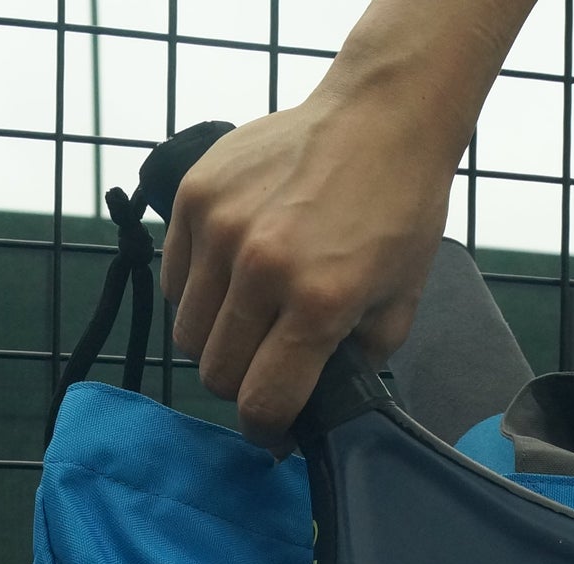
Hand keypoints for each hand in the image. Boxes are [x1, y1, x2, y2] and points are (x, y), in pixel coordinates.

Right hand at [161, 93, 450, 453]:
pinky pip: (175, 278)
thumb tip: (316, 406)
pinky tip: (234, 281)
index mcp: (317, 303)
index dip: (266, 431)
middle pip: (216, 373)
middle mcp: (261, 267)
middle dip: (241, 387)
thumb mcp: (399, 307)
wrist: (380, 120)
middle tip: (267, 372)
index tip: (273, 433)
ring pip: (186, 331)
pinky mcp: (194, 195)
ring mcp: (220, 228)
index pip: (263, 401)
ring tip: (252, 323)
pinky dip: (199, 294)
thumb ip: (356, 364)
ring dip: (215, 342)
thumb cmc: (399, 214)